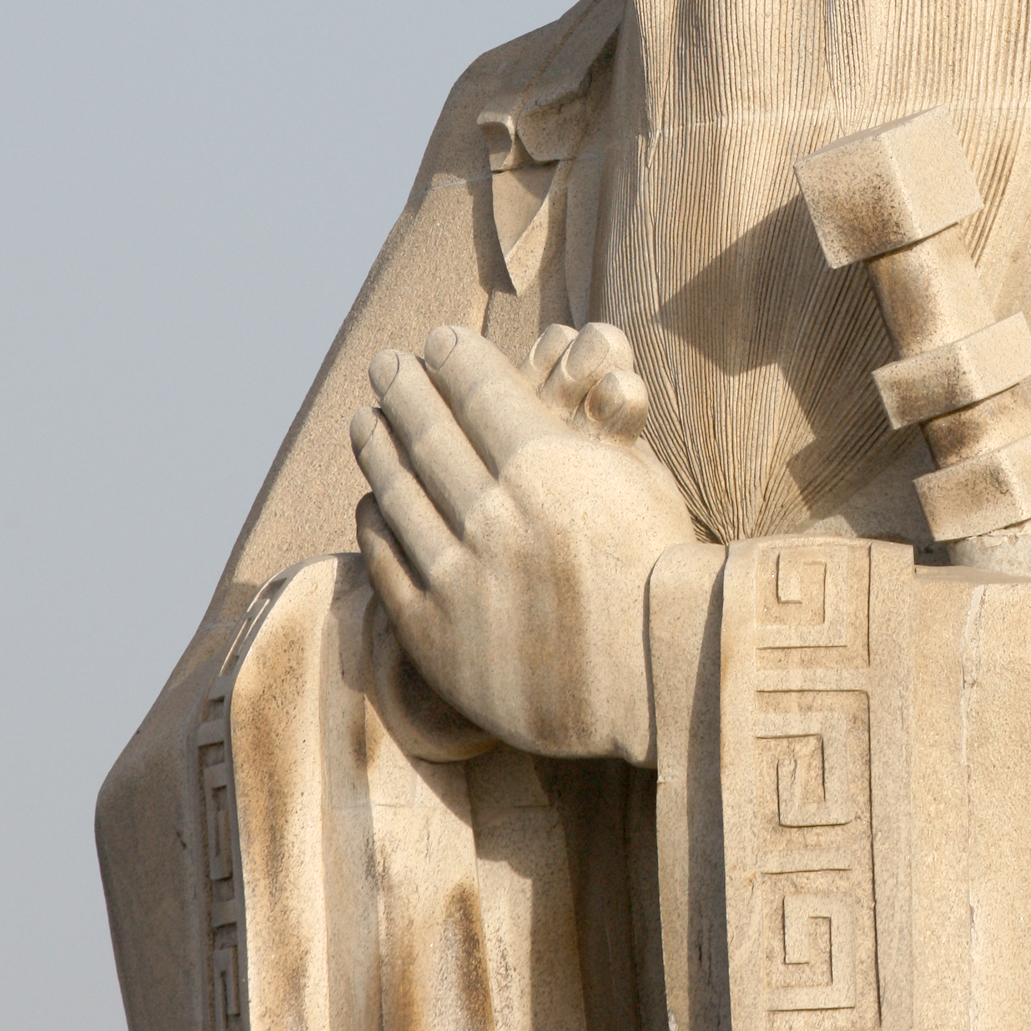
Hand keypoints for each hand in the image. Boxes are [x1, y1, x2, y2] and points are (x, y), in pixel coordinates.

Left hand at [350, 322, 698, 764]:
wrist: (661, 687)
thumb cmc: (663, 573)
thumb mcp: (643, 481)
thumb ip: (590, 431)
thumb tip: (547, 380)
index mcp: (549, 470)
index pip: (476, 389)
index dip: (451, 358)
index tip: (440, 343)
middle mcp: (494, 519)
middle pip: (425, 431)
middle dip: (402, 388)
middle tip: (387, 364)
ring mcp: (458, 580)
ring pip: (394, 492)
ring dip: (376, 445)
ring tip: (366, 419)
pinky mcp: (434, 635)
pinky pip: (386, 559)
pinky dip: (374, 519)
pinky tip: (375, 499)